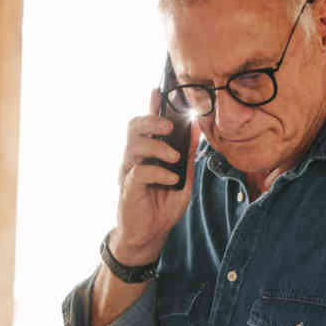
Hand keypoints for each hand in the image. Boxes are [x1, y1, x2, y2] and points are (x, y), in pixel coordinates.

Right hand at [111, 88, 199, 264]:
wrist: (150, 235)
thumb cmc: (163, 206)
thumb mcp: (183, 179)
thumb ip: (188, 156)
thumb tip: (197, 129)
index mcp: (147, 153)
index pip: (147, 124)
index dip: (151, 106)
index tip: (159, 90)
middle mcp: (134, 158)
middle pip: (134, 128)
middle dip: (152, 121)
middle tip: (169, 126)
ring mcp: (129, 172)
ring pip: (134, 145)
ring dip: (157, 147)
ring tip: (173, 157)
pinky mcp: (128, 188)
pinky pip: (140, 171)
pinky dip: (158, 172)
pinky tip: (171, 179)